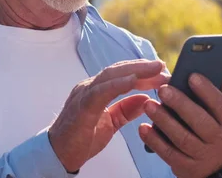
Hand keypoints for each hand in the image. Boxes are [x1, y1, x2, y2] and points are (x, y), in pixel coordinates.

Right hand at [48, 59, 169, 172]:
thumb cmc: (80, 138)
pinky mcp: (82, 106)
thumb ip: (125, 110)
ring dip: (134, 71)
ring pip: (111, 75)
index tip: (162, 72)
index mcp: (95, 90)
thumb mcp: (110, 123)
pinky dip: (117, 84)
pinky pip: (101, 92)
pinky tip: (133, 81)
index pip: (121, 74)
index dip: (141, 71)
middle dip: (142, 67)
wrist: (58, 154)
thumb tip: (145, 100)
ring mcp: (84, 94)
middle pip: (118, 70)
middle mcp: (89, 87)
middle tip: (163, 66)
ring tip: (154, 69)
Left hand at [139, 67, 221, 177]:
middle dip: (180, 104)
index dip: (207, 90)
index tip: (191, 76)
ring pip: (182, 138)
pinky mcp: (187, 167)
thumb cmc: (212, 127)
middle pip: (200, 122)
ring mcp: (204, 156)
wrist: (209, 165)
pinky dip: (154, 140)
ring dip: (163, 120)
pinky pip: (168, 153)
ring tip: (149, 105)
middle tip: (163, 89)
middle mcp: (221, 141)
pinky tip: (143, 127)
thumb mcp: (221, 112)